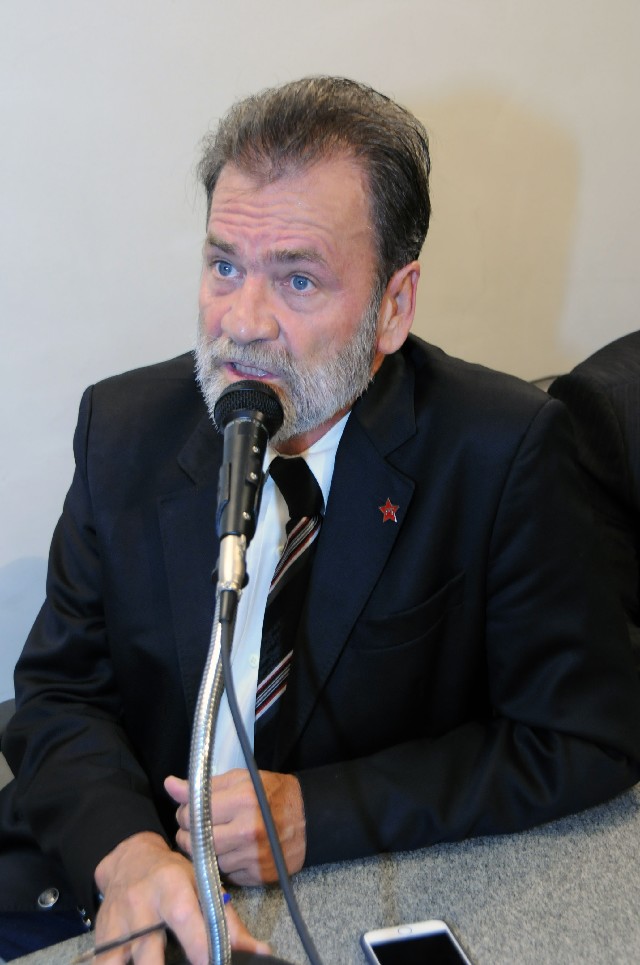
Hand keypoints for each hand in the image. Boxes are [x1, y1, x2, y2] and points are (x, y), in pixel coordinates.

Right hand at [94, 830, 270, 962]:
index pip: (186, 919)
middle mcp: (141, 906)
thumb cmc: (171, 874)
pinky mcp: (101, 939)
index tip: (214, 964)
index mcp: (171, 887)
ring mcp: (117, 925)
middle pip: (149, 951)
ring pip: (119, 962)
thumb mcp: (201, 884)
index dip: (200, 947)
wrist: (128, 859)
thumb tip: (260, 952)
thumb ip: (228, 921)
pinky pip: (104, 964)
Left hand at [165, 769, 305, 885]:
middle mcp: (247, 830)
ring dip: (205, 850)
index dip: (185, 811)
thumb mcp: (240, 780)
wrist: (310, 819)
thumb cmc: (273, 794)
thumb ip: (204, 785)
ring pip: (208, 859)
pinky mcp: (257, 875)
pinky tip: (231, 849)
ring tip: (216, 836)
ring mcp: (253, 856)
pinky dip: (223, 862)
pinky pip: (226, 873)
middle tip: (196, 826)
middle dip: (189, 833)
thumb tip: (170, 785)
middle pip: (195, 841)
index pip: (193, 813)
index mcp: (243, 800)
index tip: (190, 810)